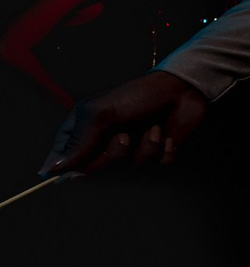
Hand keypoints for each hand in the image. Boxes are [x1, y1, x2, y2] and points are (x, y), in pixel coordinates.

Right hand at [41, 71, 207, 175]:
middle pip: (96, 173)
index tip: (75, 176)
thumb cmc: (137, 95)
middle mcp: (103, 146)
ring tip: (153, 130)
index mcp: (83, 131)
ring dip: (144, 151)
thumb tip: (52, 169)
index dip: (67, 171)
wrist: (181, 90)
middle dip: (113, 156)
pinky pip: (156, 171)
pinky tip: (168, 138)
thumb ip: (79, 141)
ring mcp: (129, 153)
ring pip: (129, 174)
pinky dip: (164, 154)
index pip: (63, 161)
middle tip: (124, 136)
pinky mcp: (154, 158)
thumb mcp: (101, 112)